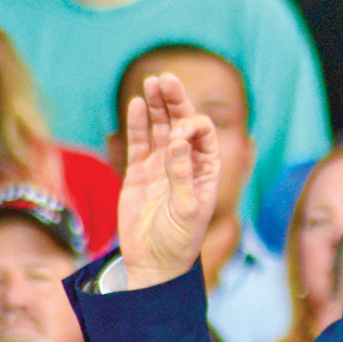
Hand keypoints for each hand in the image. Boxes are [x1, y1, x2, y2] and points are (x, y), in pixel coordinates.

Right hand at [117, 73, 219, 289]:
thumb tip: (179, 140)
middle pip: (182, 124)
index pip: (204, 136)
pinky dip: (138, 124)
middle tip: (165, 78)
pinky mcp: (139, 173)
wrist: (154, 263)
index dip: (193, 126)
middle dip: (175, 101)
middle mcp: (186, 165)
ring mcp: (161, 167)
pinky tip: (136, 104)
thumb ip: (181, 174)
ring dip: (157, 106)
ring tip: (151, 82)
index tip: (180, 132)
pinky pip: (139, 143)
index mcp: (206, 172)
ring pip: (160, 129)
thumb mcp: (186, 209)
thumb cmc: (179, 241)